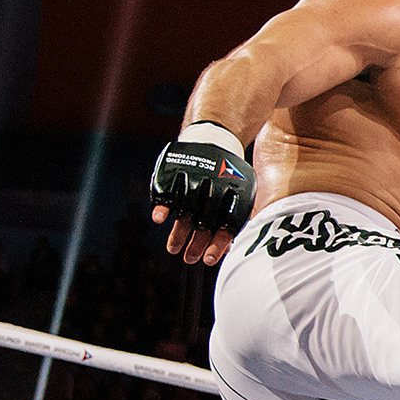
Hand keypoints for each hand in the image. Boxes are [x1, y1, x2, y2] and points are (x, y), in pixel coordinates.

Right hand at [150, 122, 254, 266]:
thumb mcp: (241, 191)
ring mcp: (193, 177)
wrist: (215, 137)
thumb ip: (236, 218)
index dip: (218, 243)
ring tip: (173, 250)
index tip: (209, 261)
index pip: (228, 223)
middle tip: (189, 259)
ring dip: (179, 231)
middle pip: (205, 219)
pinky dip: (162, 203)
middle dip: (197, 242)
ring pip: (185, 208)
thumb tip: (230, 251)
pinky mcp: (176, 170)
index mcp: (235, 192)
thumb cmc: (230, 175)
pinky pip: (168, 188)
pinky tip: (159, 220)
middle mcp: (214, 185)